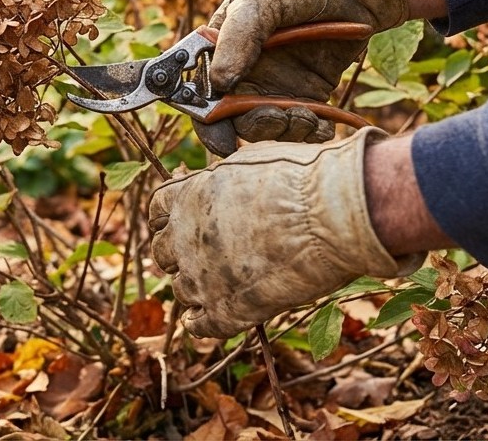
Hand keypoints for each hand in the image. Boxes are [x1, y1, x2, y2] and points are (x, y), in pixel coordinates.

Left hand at [148, 127, 423, 339]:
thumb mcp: (250, 161)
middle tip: (201, 256)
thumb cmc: (300, 178)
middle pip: (162, 252)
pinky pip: (202, 326)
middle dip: (178, 254)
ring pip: (181, 290)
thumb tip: (219, 181)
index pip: (157, 210)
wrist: (330, 214)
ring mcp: (203, 277)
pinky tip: (213, 320)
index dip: (170, 218)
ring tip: (217, 286)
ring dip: (196, 288)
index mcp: (187, 197)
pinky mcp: (228, 311)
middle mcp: (184, 237)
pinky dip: (204, 323)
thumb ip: (224, 180)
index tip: (183, 221)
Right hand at [204, 0, 408, 152]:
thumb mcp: (260, 0)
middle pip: (235, 119)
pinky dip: (312, 133)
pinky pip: (303, 127)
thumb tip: (219, 83)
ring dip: (286, 130)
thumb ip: (237, 37)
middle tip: (279, 117)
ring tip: (307, 116)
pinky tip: (323, 123)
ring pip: (270, 127)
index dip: (206, 120)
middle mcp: (243, 73)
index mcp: (219, 50)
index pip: (201, 93)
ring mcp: (275, 86)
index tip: (223, 139)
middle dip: (256, 126)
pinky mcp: (308, 95)